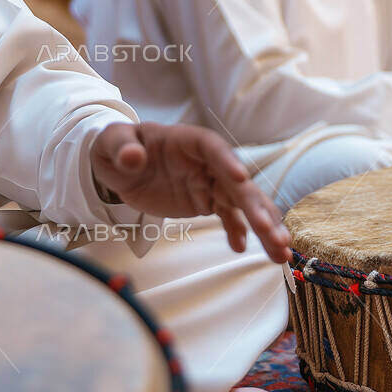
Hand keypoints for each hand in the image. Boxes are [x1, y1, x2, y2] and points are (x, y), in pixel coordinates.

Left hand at [92, 122, 291, 262]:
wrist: (121, 165)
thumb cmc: (119, 147)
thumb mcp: (112, 142)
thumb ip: (123, 148)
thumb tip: (133, 157)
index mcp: (190, 141)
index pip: (213, 148)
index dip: (228, 161)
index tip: (241, 178)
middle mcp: (208, 161)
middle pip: (237, 183)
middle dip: (256, 207)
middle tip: (272, 232)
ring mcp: (210, 183)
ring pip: (243, 203)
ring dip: (263, 225)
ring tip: (280, 250)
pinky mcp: (207, 201)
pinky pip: (228, 217)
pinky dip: (237, 232)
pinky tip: (241, 249)